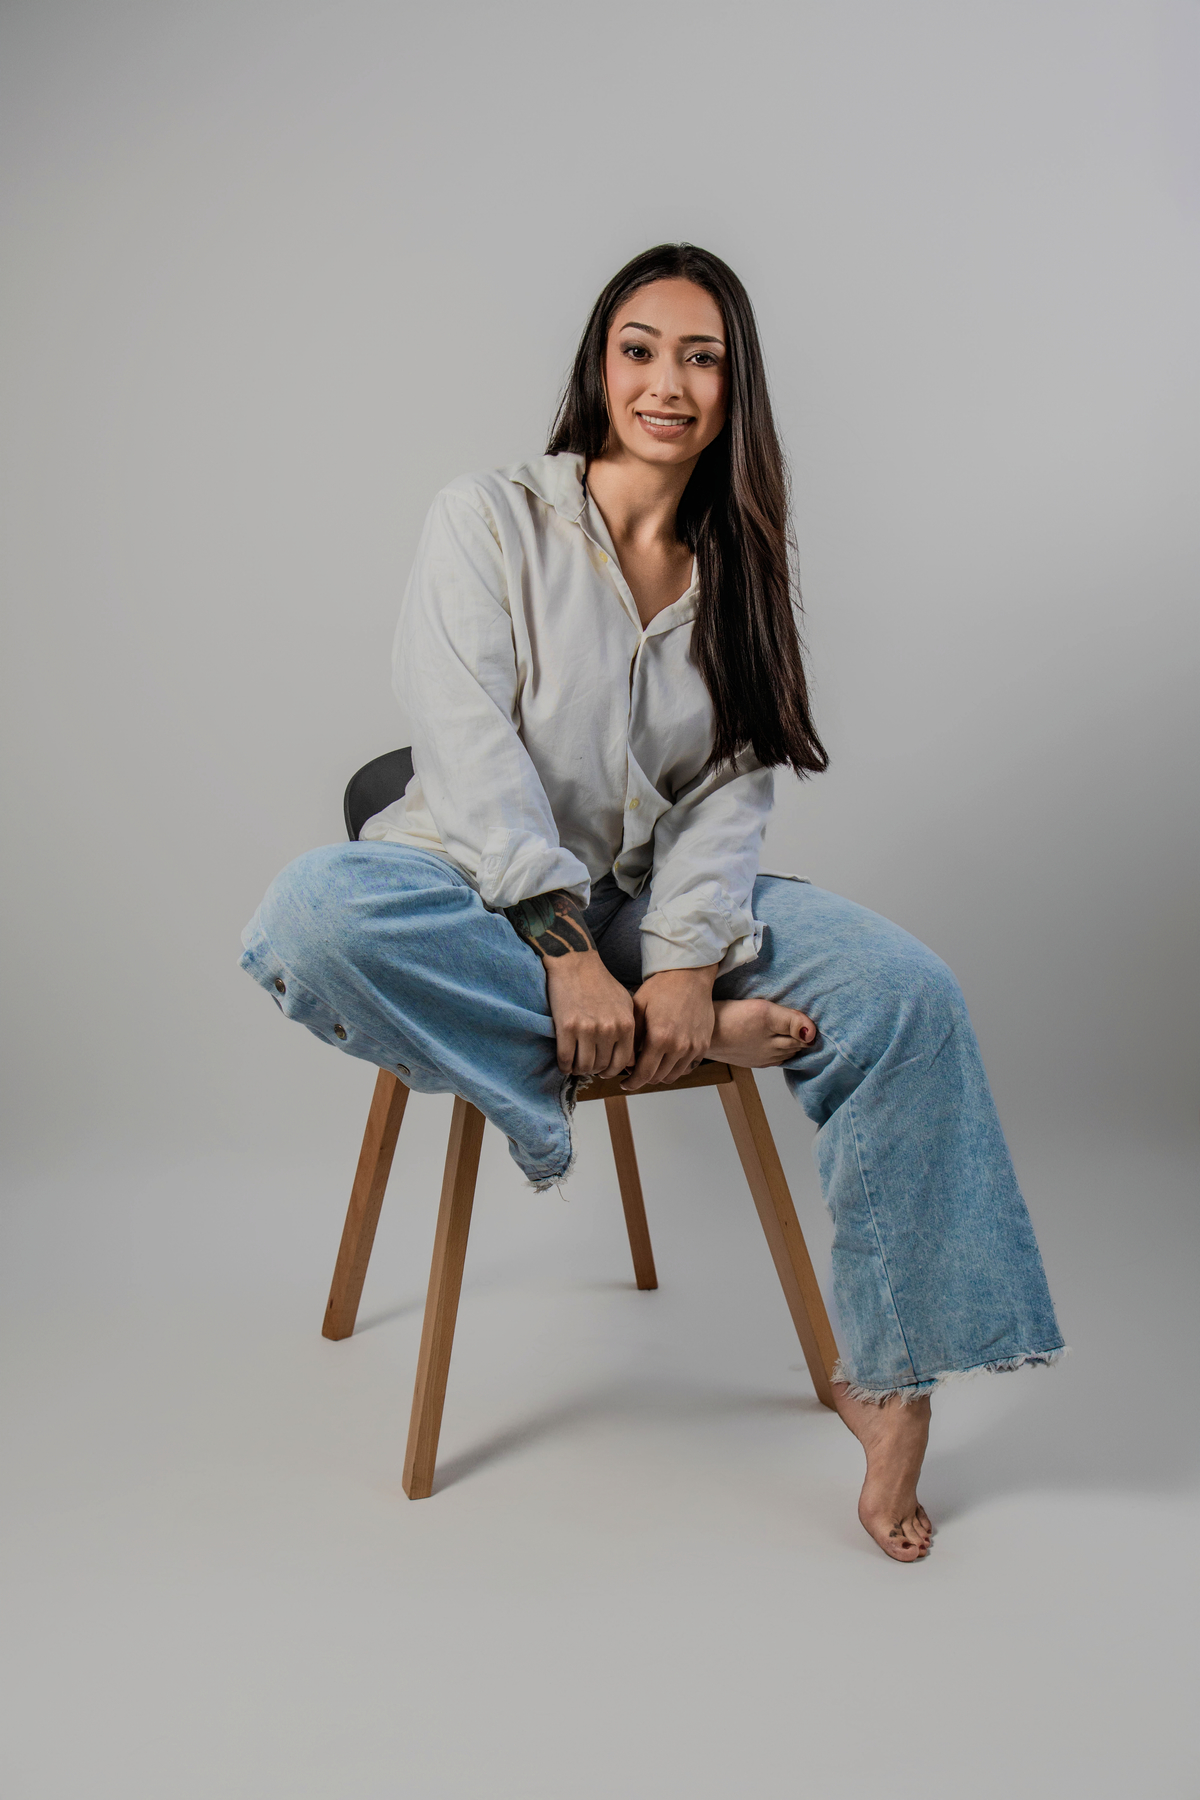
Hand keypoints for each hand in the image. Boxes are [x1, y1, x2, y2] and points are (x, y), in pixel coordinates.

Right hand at [544, 951, 636, 1077]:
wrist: (575, 962)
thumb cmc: (600, 983)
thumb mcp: (625, 1004)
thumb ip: (629, 1030)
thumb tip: (631, 1060)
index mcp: (626, 1024)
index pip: (622, 1063)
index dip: (611, 1071)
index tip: (603, 1070)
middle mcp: (609, 1029)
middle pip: (601, 1066)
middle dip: (594, 1071)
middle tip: (587, 1066)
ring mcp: (587, 1029)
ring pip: (584, 1066)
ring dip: (578, 1070)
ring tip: (576, 1064)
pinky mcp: (567, 1027)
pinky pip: (566, 1059)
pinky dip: (564, 1066)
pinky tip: (565, 1063)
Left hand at [622, 965, 718, 1091]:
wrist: (690, 976)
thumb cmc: (661, 988)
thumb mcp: (638, 1008)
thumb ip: (631, 1038)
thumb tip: (627, 1062)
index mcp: (659, 1038)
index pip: (643, 1074)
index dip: (632, 1083)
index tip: (625, 1084)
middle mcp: (678, 1046)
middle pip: (657, 1078)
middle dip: (643, 1078)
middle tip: (634, 1071)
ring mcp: (693, 1047)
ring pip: (673, 1076)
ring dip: (659, 1074)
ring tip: (650, 1064)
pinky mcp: (703, 1045)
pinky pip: (687, 1067)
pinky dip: (674, 1067)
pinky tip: (665, 1057)